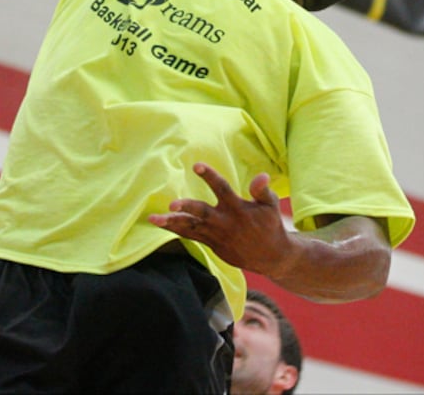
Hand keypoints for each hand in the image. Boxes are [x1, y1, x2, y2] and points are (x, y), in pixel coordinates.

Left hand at [148, 162, 292, 276]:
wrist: (271, 257)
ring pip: (190, 228)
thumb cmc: (270, 226)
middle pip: (202, 213)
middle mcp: (224, 222)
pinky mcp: (211, 244)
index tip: (197, 165)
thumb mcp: (270, 206)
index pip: (222, 189)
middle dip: (187, 208)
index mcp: (238, 209)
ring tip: (153, 219)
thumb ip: (262, 191)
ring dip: (171, 223)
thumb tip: (261, 176)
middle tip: (171, 204)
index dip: (210, 176)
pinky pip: (190, 236)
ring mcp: (216, 235)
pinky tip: (160, 224)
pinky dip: (176, 230)